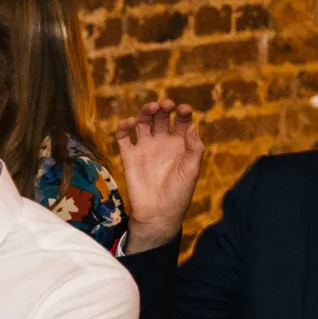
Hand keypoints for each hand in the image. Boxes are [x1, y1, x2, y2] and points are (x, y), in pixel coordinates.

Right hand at [115, 98, 203, 253]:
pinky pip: (123, 137)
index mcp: (180, 144)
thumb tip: (191, 126)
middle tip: (164, 105)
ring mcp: (144, 148)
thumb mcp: (192, 170)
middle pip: (160, 118)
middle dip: (163, 108)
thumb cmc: (179, 193)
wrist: (158, 213)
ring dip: (145, 112)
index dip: (183, 112)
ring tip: (149, 108)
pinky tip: (129, 123)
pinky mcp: (129, 156)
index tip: (183, 110)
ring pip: (142, 123)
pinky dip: (124, 127)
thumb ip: (194, 148)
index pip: (181, 121)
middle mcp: (162, 143)